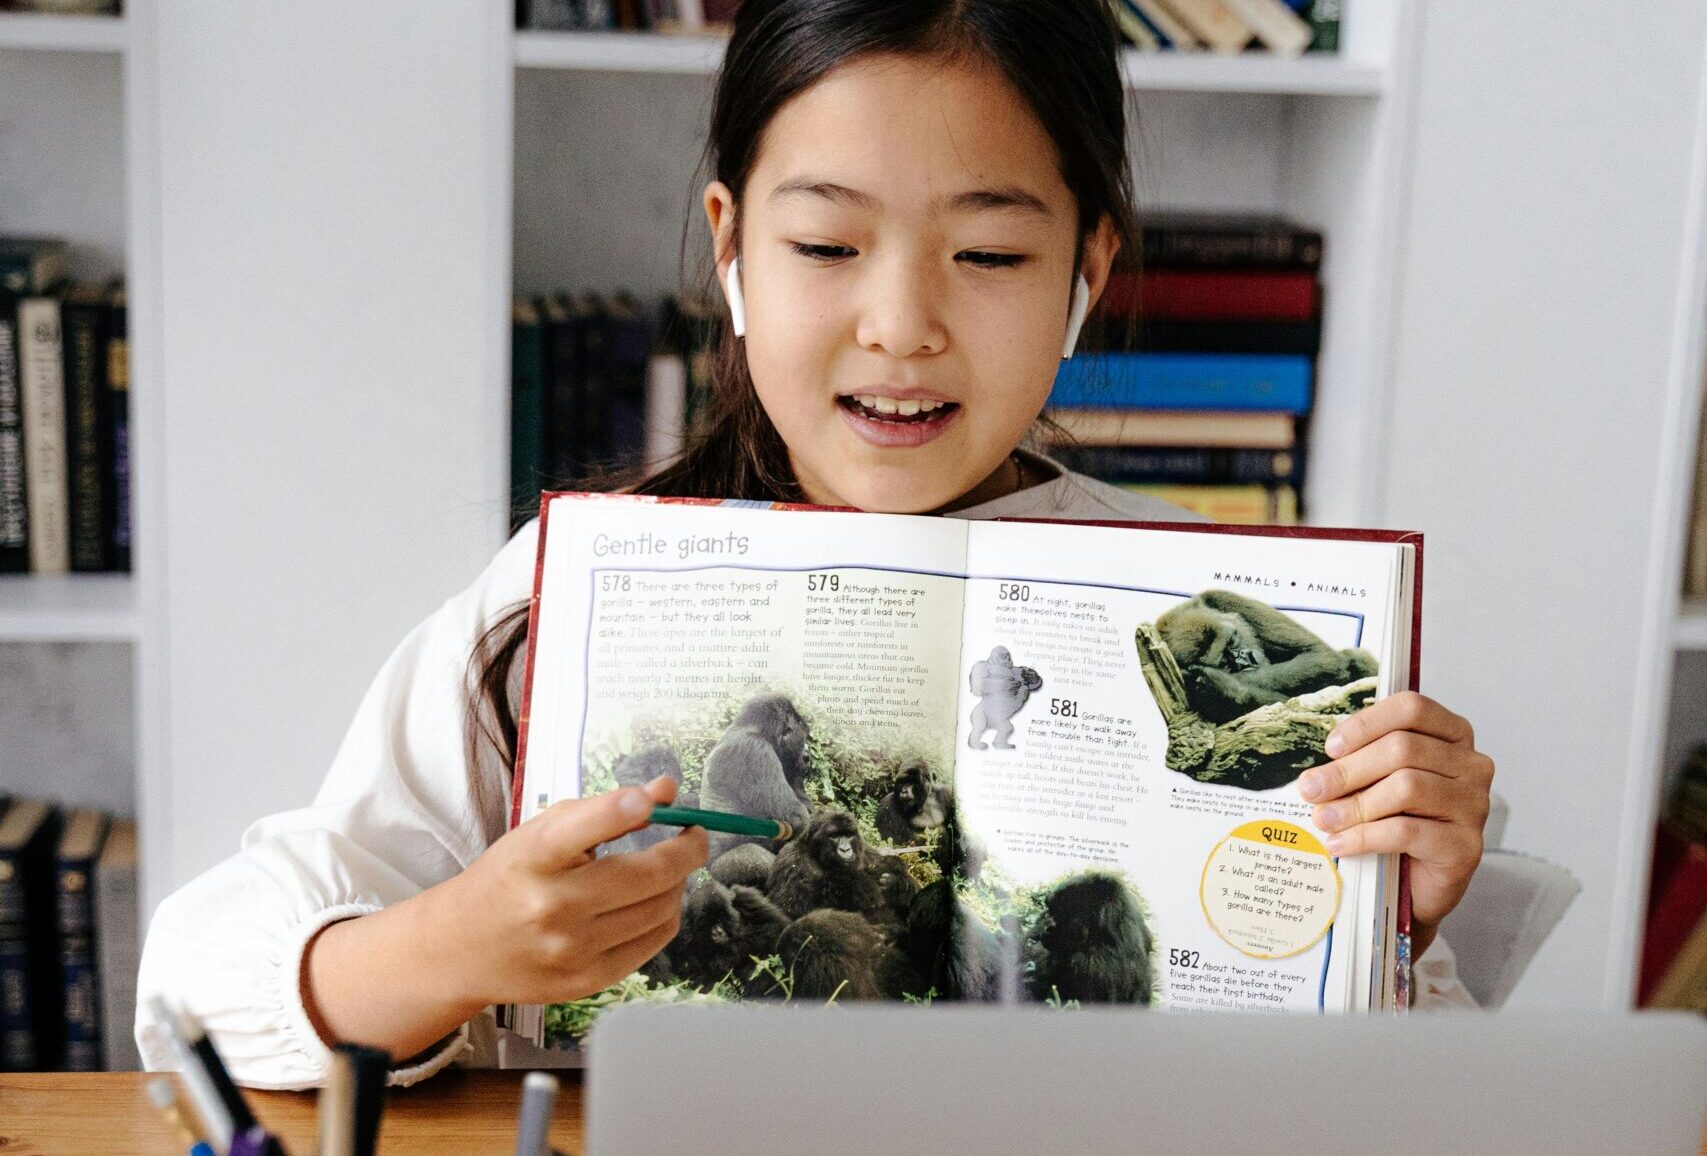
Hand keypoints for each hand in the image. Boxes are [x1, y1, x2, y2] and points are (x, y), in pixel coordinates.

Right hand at [434, 776, 708, 1006]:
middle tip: (693, 834)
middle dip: (688, 848)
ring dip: (679, 881)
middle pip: (648, 875)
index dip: (619, 810)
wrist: (461, 949)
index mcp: (533, 858)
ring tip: (669, 868)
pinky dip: (667, 914)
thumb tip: (667, 791)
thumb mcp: (541, 832)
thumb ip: (604, 809)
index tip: (650, 799)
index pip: (579, 830)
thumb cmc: (509, 878)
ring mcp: (572, 950)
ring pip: (662, 908)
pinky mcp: (588, 981)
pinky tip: (656, 899)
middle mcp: (551, 906)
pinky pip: (654, 941)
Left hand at [1297, 691, 1493, 957]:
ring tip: (1323, 819)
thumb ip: (1360, 765)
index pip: (1412, 709)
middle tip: (1311, 788)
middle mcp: (1472, 765)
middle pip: (1403, 749)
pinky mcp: (1467, 846)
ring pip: (1406, 788)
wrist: (1419, 886)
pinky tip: (1340, 844)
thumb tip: (1317, 774)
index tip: (1330, 747)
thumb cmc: (1399, 822)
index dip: (1366, 724)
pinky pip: (1407, 831)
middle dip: (1348, 770)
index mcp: (1453, 736)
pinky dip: (1365, 836)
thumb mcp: (1378, 782)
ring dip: (1354, 805)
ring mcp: (1475, 805)